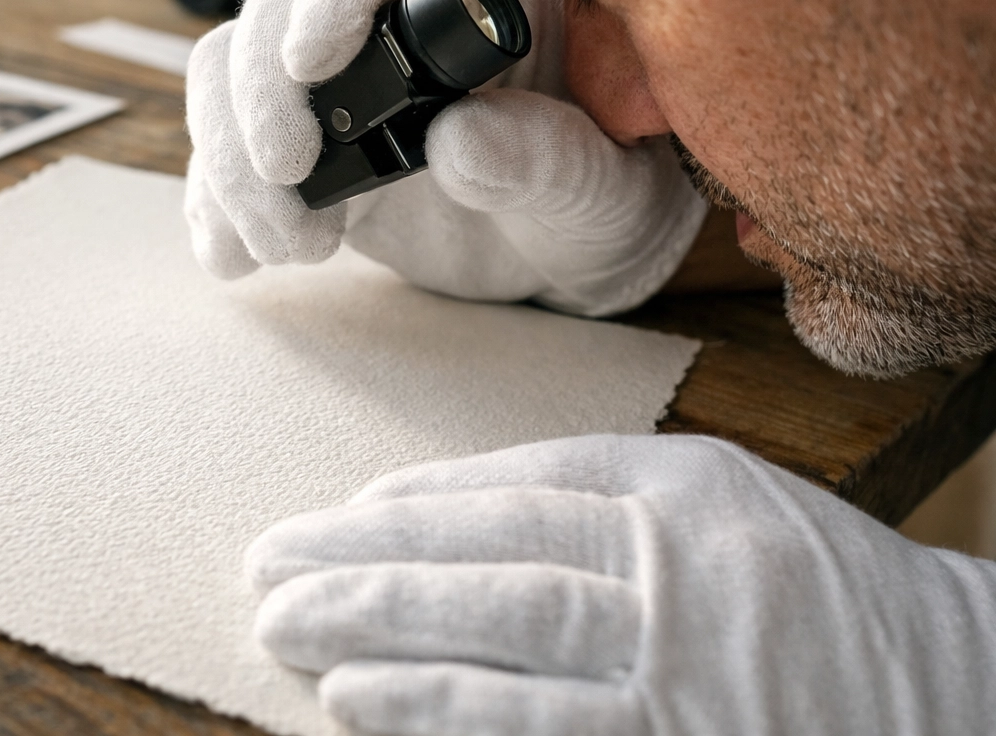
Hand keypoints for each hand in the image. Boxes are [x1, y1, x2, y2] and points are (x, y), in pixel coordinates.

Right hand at [183, 0, 706, 315]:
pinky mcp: (302, 151)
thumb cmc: (608, 200)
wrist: (573, 258)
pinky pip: (226, 157)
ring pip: (230, 78)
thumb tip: (459, 143)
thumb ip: (551, 158)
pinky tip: (238, 255)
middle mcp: (387, 16)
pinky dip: (214, 206)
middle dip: (261, 97)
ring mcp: (334, 85)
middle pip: (276, 11)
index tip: (312, 61)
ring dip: (230, 161)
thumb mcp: (608, 187)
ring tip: (286, 244)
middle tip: (289, 179)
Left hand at [247, 435, 995, 735]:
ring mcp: (681, 672)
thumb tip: (449, 519)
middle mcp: (681, 573)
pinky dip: (444, 720)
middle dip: (368, 563)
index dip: (421, 503)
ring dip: (383, 639)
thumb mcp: (727, 507)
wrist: (957, 695)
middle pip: (492, 559)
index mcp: (689, 494)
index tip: (343, 515)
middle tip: (271, 566)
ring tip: (291, 632)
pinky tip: (369, 708)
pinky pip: (538, 734)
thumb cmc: (821, 596)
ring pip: (503, 642)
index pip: (524, 487)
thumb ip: (602, 501)